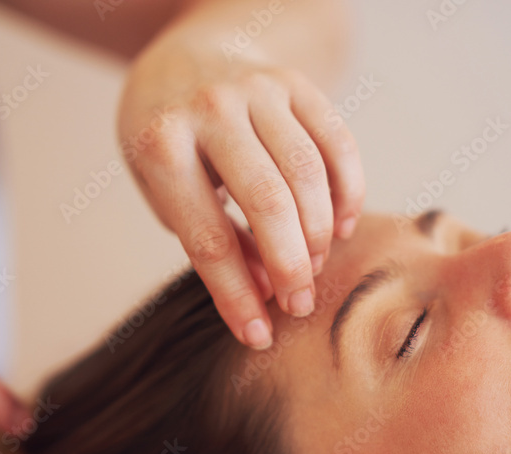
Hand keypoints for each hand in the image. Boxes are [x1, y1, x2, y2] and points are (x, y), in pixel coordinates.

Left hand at [118, 47, 364, 349]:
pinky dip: (348, 192)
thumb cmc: (171, 144)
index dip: (236, 295)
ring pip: (308, 174)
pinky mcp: (295, 84)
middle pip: (268, 203)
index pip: (207, 237)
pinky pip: (337, 144)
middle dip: (290, 266)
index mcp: (162, 145)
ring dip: (318, 233)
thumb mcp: (168, 193)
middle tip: (300, 306)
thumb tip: (268, 293)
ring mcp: (256, 91)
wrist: (185, 61)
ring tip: (314, 267)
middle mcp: (210, 110)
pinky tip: (340, 227)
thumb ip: (216, 239)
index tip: (258, 336)